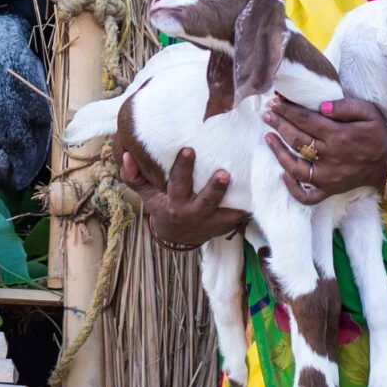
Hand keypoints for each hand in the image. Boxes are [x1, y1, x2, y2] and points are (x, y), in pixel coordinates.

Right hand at [118, 146, 248, 249]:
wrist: (177, 237)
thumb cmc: (162, 207)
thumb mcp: (147, 195)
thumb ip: (134, 176)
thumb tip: (126, 155)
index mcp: (174, 204)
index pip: (178, 184)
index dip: (183, 168)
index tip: (189, 149)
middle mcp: (194, 214)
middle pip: (205, 201)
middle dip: (214, 188)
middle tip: (224, 173)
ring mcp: (211, 222)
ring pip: (226, 213)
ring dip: (236, 201)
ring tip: (246, 186)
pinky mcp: (225, 226)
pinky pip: (239, 219)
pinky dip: (248, 209)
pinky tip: (259, 194)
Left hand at [262, 95, 386, 204]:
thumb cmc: (377, 134)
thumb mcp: (368, 112)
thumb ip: (344, 106)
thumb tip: (320, 106)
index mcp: (339, 135)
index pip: (305, 120)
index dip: (287, 110)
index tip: (275, 101)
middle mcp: (330, 156)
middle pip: (297, 139)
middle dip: (278, 124)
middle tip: (266, 114)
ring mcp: (328, 176)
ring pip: (296, 168)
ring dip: (278, 152)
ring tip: (268, 138)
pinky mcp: (330, 190)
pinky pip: (308, 196)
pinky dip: (293, 189)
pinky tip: (283, 174)